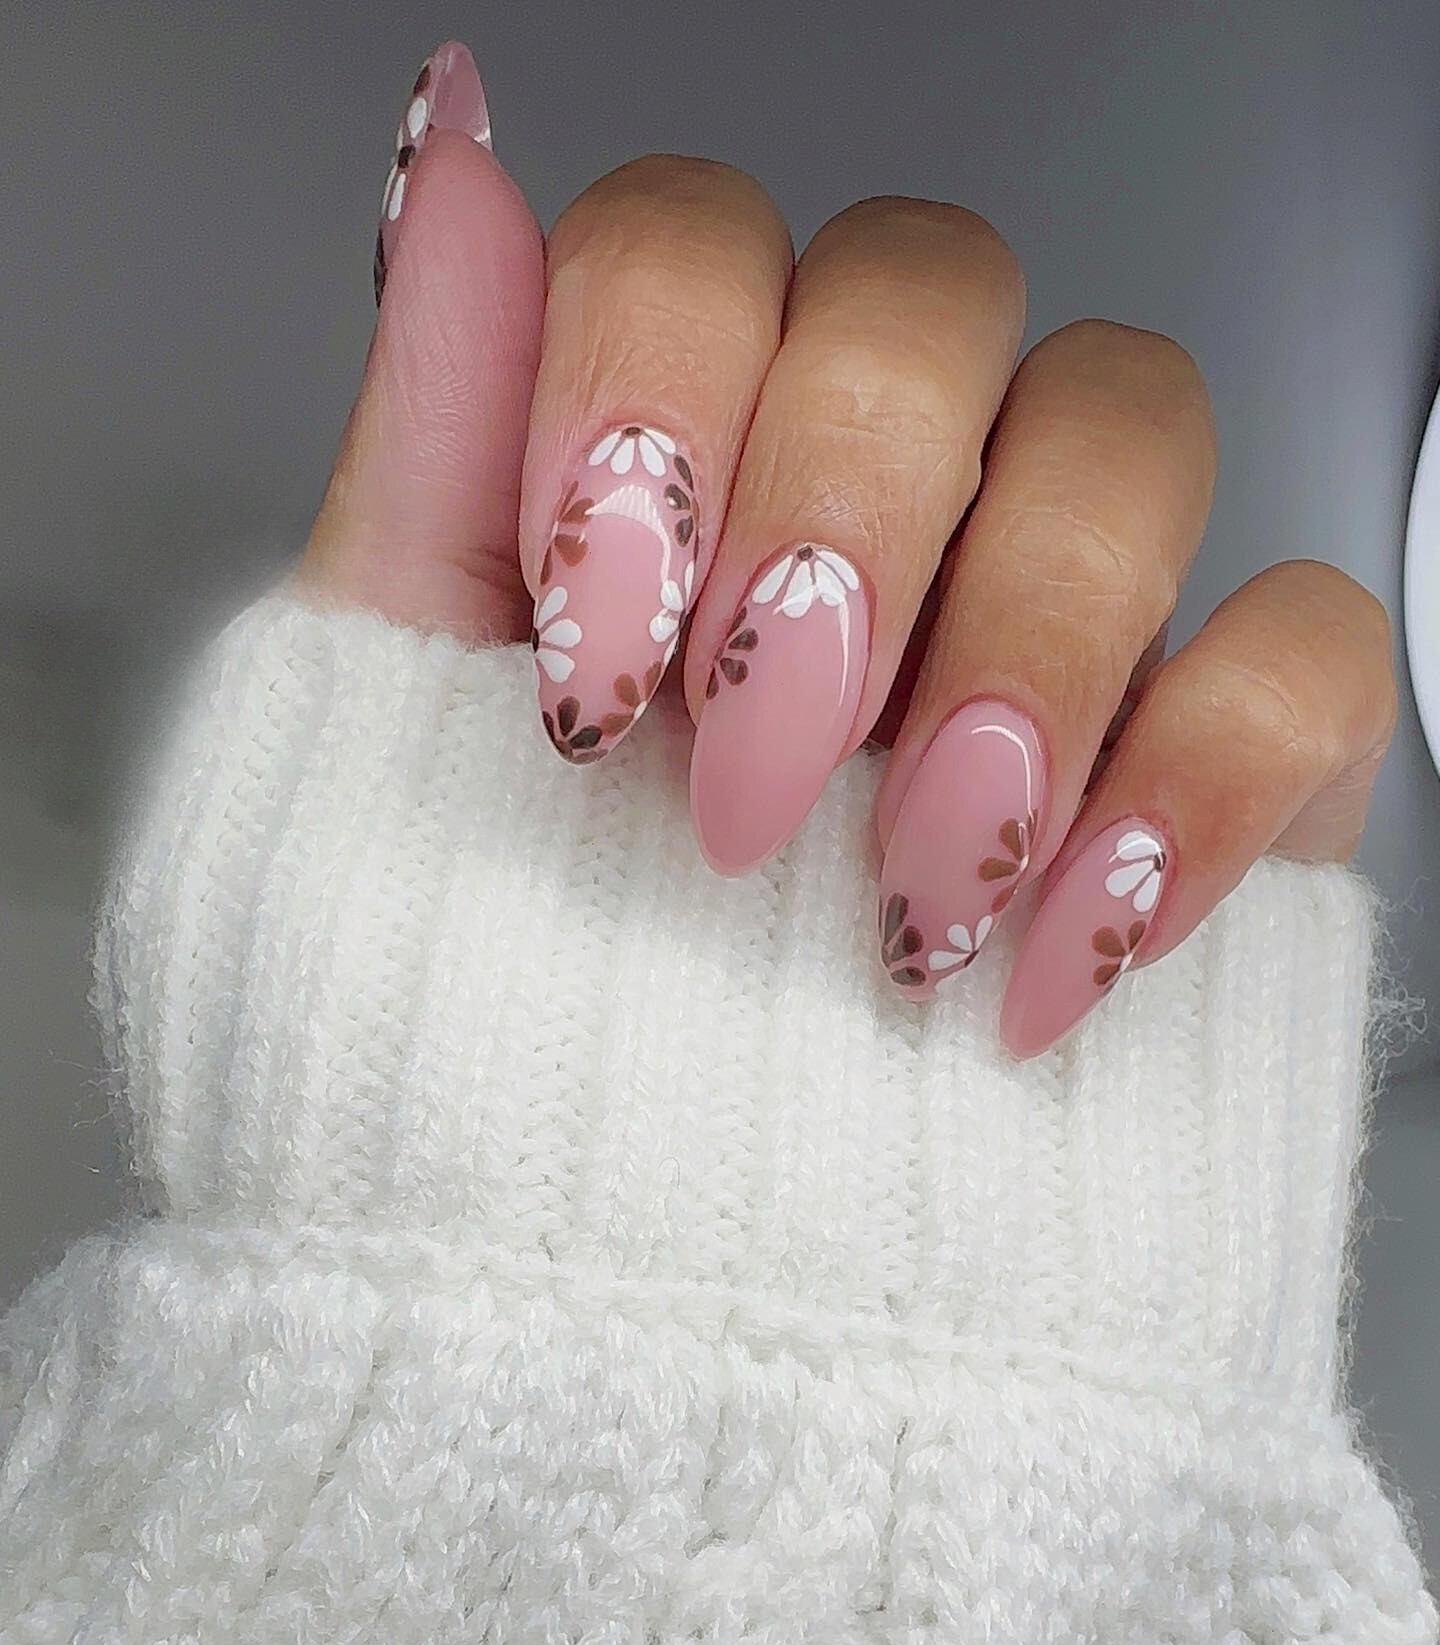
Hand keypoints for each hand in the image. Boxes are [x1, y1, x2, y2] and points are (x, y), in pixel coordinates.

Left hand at [300, 40, 1395, 1057]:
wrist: (648, 1312)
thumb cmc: (490, 1052)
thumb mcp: (384, 751)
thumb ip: (426, 452)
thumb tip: (452, 165)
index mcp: (667, 480)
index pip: (701, 237)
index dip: (658, 382)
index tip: (598, 637)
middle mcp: (863, 514)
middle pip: (935, 291)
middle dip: (842, 520)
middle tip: (746, 775)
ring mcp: (1045, 630)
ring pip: (1134, 421)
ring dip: (1021, 646)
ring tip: (901, 888)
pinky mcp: (1200, 772)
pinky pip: (1307, 650)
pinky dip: (1198, 782)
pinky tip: (1058, 942)